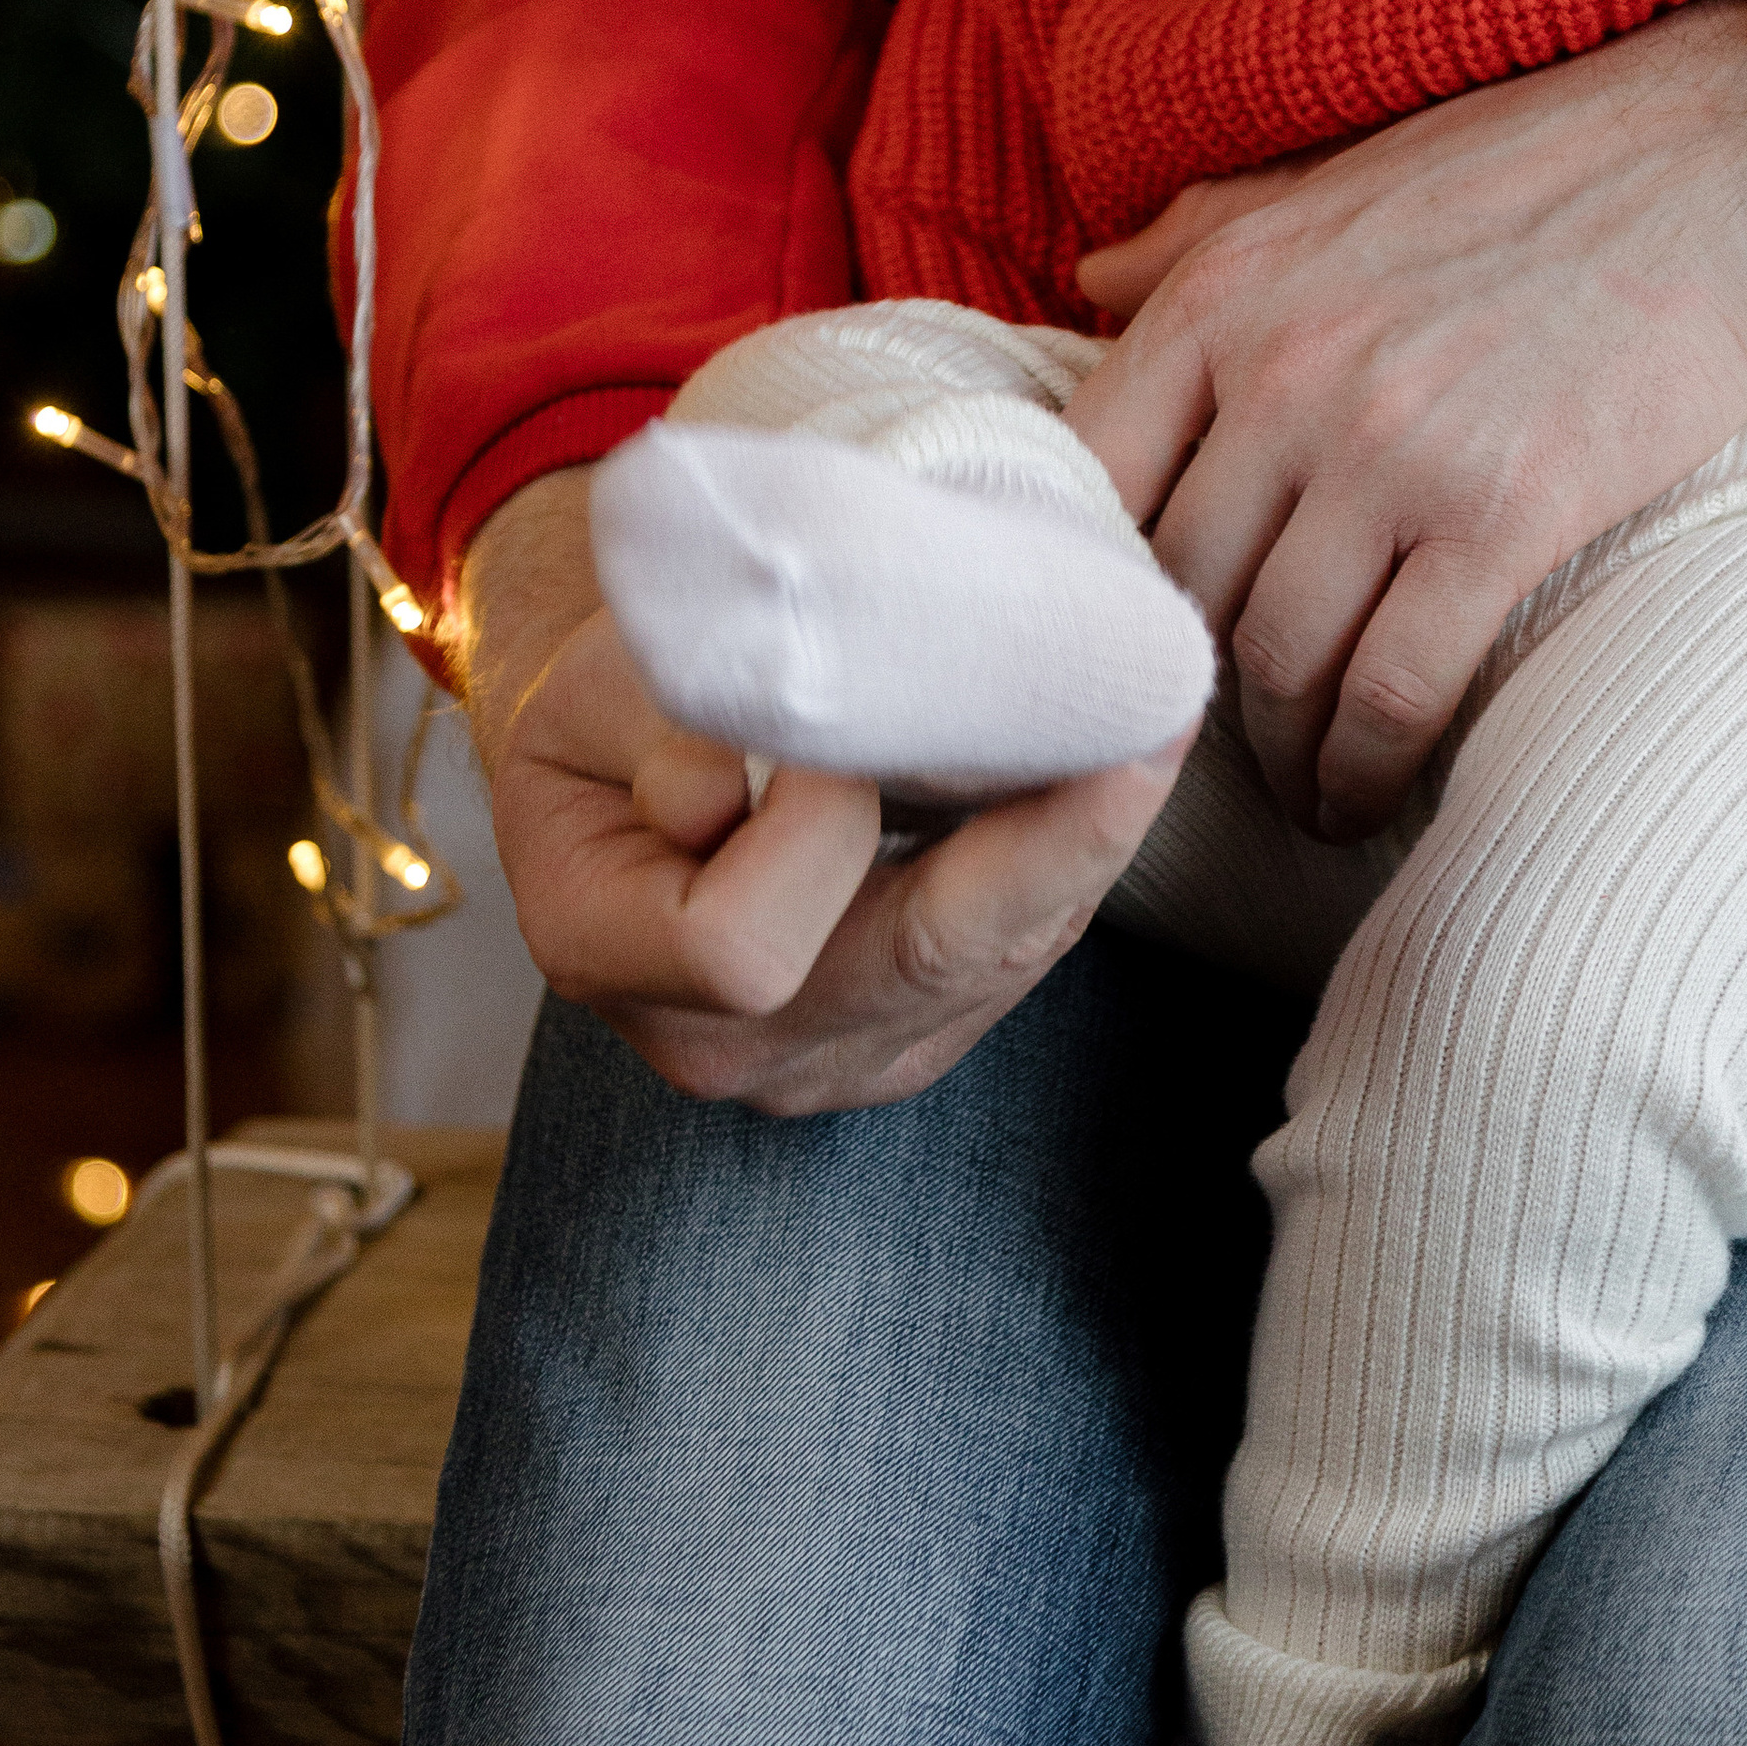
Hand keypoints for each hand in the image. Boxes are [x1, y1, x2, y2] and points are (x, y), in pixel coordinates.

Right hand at [462, 468, 1192, 1112]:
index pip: (739, 946)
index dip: (801, 831)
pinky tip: (1104, 770)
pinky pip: (1016, 961)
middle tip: (1146, 727)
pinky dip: (1063, 866)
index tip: (833, 718)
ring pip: (997, 963)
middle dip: (1048, 842)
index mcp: (609, 957)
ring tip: (1152, 719)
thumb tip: (740, 786)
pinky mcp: (914, 1036)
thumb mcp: (594, 685)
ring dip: (1080, 846)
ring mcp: (832, 1060)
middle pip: (925, 965)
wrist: (619, 767)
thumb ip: (665, 723)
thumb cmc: (608, 706)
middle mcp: (727, 1046)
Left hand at [1065, 0, 1746, 841]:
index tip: (1122, 643)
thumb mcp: (1326, 182)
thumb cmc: (1524, 172)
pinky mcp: (1505, 515)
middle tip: (1220, 744)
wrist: (1724, 164)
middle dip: (1190, 694)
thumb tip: (1088, 272)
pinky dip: (1365, 770)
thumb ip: (1196, 239)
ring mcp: (1391, 447)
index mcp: (1224, 294)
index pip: (1087, 481)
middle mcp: (1284, 372)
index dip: (1089, 588)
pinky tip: (1368, 792)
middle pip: (1179, 596)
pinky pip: (1391, 693)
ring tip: (1301, 785)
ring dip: (1281, 755)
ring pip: (1278, 665)